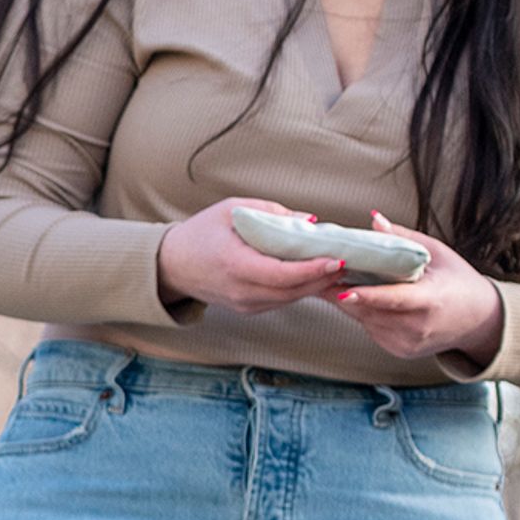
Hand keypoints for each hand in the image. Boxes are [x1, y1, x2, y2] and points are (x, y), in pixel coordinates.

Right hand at [157, 202, 357, 313]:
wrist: (171, 265)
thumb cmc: (200, 233)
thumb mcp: (231, 210)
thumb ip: (272, 213)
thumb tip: (310, 221)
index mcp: (235, 265)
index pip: (283, 274)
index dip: (313, 269)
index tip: (336, 258)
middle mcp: (241, 291)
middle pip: (293, 291)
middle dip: (323, 278)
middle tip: (349, 262)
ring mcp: (244, 304)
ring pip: (290, 298)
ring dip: (316, 285)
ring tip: (338, 268)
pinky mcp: (247, 309)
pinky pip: (281, 300)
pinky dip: (300, 289)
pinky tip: (315, 276)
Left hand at [329, 211, 507, 364]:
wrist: (479, 320)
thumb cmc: (459, 281)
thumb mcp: (438, 253)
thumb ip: (404, 238)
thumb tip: (374, 219)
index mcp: (432, 299)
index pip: (394, 299)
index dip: (367, 296)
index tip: (343, 290)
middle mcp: (419, 326)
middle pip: (372, 310)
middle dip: (343, 292)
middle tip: (322, 273)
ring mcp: (408, 342)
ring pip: (366, 321)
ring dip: (349, 302)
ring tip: (335, 280)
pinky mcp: (400, 351)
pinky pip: (371, 329)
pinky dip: (363, 313)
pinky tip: (360, 298)